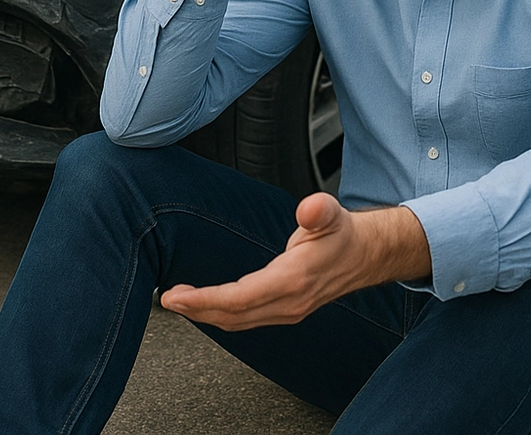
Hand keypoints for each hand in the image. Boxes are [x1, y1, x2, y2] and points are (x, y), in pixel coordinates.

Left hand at [159, 195, 429, 330]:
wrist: (366, 256)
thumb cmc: (343, 234)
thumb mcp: (332, 214)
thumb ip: (319, 210)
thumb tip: (309, 208)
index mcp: (293, 280)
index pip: (240, 298)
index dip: (205, 300)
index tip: (176, 297)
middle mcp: (288, 302)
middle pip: (233, 316)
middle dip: (196, 310)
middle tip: (165, 300)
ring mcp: (287, 310)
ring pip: (238, 322)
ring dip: (205, 314)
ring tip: (178, 302)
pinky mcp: (285, 310)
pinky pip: (246, 319)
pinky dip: (221, 314)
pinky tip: (205, 304)